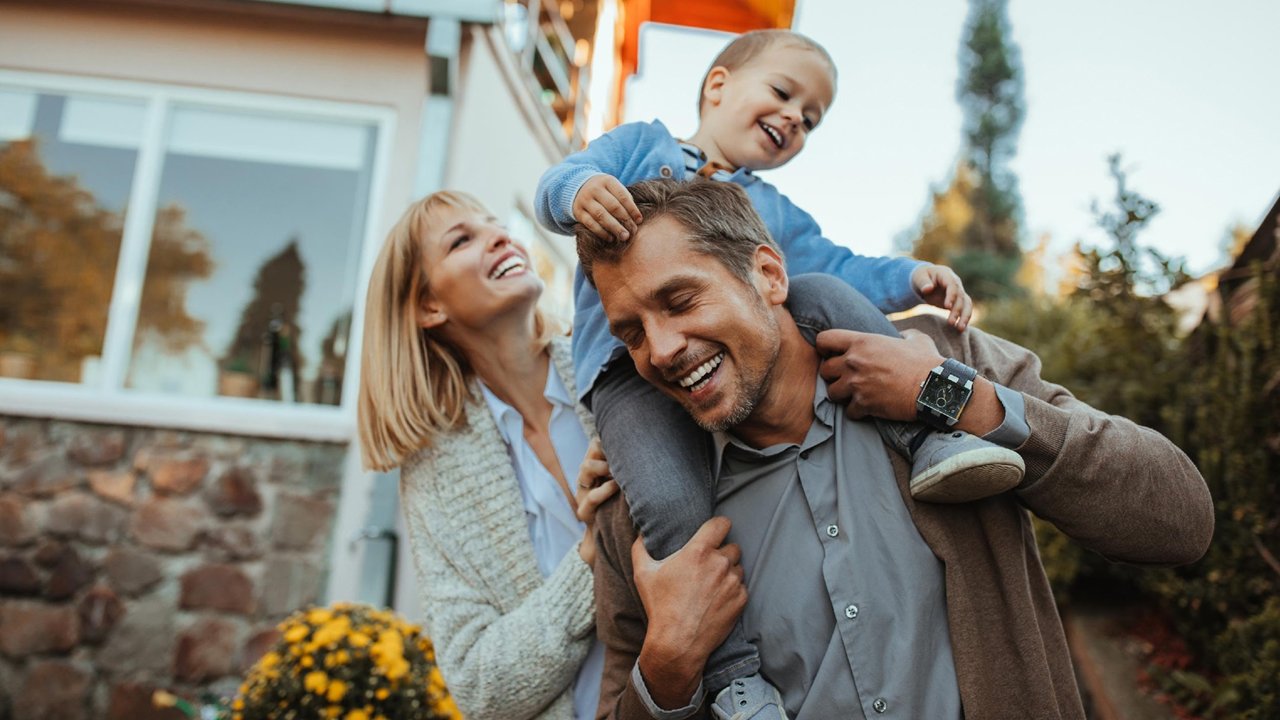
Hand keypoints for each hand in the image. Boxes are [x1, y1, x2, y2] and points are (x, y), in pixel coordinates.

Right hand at [573, 174, 642, 241]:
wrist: (580, 188)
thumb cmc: (605, 191)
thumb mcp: (614, 188)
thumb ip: (625, 200)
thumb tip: (636, 219)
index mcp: (607, 181)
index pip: (622, 196)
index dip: (632, 209)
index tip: (639, 221)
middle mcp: (595, 189)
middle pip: (613, 206)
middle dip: (625, 220)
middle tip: (633, 231)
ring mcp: (585, 200)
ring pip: (601, 215)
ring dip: (614, 228)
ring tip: (624, 237)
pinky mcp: (579, 212)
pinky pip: (591, 224)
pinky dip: (601, 232)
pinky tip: (611, 238)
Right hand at [576, 438, 619, 567]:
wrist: (609, 539)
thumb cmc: (622, 508)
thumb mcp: (624, 486)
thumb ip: (629, 471)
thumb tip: (651, 451)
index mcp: (593, 471)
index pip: (595, 446)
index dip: (608, 444)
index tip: (625, 449)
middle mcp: (585, 480)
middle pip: (590, 453)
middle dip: (604, 453)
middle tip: (620, 460)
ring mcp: (582, 495)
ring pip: (586, 468)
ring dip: (603, 466)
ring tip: (617, 472)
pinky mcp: (584, 512)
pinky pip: (593, 496)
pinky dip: (606, 489)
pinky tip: (617, 487)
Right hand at [634, 517, 745, 709]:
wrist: (678, 643)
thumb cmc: (660, 607)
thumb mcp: (643, 575)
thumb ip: (640, 548)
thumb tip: (641, 533)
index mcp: (698, 551)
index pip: (723, 523)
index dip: (719, 526)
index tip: (714, 533)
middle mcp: (719, 564)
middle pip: (733, 546)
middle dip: (722, 553)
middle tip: (708, 565)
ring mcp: (732, 582)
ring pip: (738, 567)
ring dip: (729, 572)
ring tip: (712, 585)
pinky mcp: (740, 600)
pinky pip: (742, 587)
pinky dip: (733, 591)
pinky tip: (717, 599)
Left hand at [816, 328, 942, 420]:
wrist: (935, 388)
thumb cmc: (926, 361)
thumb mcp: (916, 339)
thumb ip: (903, 334)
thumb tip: (902, 335)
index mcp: (862, 342)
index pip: (824, 340)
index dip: (824, 347)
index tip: (831, 354)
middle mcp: (854, 362)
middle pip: (824, 370)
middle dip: (833, 375)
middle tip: (847, 378)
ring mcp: (857, 384)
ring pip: (832, 393)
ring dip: (842, 395)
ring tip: (855, 394)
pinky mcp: (864, 404)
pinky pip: (848, 412)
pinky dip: (856, 411)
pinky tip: (867, 408)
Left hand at [912, 264, 972, 329]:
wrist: (926, 280)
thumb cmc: (921, 277)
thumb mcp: (918, 277)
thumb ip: (923, 282)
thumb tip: (928, 289)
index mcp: (946, 275)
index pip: (953, 285)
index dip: (951, 295)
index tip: (947, 307)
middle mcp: (956, 283)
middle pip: (960, 297)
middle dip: (957, 310)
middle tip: (951, 323)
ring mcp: (958, 292)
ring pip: (966, 304)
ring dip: (965, 316)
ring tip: (960, 328)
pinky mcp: (958, 302)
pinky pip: (964, 310)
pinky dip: (964, 318)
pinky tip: (961, 328)